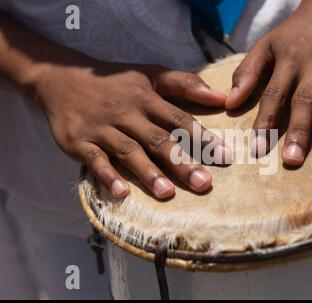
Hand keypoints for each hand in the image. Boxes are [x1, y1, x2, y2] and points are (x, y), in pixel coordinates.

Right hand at [29, 58, 227, 198]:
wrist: (62, 78)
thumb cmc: (115, 81)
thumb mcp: (149, 74)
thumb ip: (185, 84)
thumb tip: (222, 97)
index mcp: (147, 98)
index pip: (180, 119)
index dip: (203, 138)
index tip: (225, 157)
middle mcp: (127, 113)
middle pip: (158, 139)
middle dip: (181, 163)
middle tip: (203, 184)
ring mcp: (102, 128)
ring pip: (129, 151)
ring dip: (149, 172)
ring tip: (168, 193)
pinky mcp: (79, 141)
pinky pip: (95, 161)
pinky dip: (108, 176)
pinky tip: (122, 193)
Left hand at [226, 0, 311, 164]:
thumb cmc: (296, 33)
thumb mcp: (267, 45)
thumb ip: (248, 72)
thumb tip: (230, 103)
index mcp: (288, 60)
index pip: (273, 94)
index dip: (265, 122)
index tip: (258, 149)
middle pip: (304, 100)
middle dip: (297, 130)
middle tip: (292, 160)